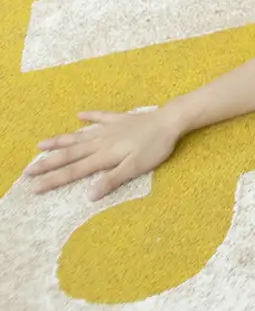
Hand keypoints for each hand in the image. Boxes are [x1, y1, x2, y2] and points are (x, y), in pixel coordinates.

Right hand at [25, 105, 183, 198]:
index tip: (33, 187)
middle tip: (27, 170)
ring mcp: (109, 128)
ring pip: (79, 136)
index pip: (73, 171)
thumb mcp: (135, 168)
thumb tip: (88, 196)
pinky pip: (100, 117)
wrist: (170, 120)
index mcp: (103, 156)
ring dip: (59, 140)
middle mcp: (101, 141)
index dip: (53, 180)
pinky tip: (79, 115)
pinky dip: (89, 116)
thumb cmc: (155, 148)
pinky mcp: (120, 119)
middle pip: (69, 154)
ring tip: (40, 144)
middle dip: (47, 163)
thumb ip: (112, 181)